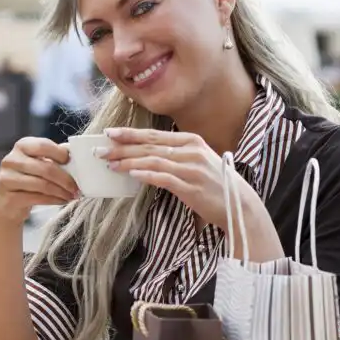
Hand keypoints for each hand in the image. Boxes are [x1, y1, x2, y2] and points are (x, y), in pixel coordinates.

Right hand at [0, 137, 79, 223]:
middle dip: (65, 179)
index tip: (73, 163)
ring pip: (42, 184)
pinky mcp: (9, 197)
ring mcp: (7, 179)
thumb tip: (77, 156)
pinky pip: (37, 198)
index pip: (44, 146)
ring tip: (72, 196)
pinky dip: (54, 200)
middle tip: (77, 187)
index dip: (61, 154)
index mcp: (22, 146)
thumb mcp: (38, 164)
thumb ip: (54, 158)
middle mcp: (11, 160)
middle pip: (45, 167)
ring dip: (61, 191)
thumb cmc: (28, 180)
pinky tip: (62, 200)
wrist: (7, 204)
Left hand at [100, 127, 240, 228]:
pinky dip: (147, 175)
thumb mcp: (197, 161)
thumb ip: (175, 155)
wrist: (239, 206)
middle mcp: (192, 151)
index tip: (109, 133)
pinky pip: (165, 178)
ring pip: (154, 161)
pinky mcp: (192, 187)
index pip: (154, 135)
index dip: (130, 134)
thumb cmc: (215, 184)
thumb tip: (144, 154)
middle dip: (122, 147)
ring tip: (110, 164)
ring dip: (129, 162)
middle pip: (150, 146)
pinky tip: (132, 175)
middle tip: (100, 150)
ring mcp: (193, 169)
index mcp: (191, 141)